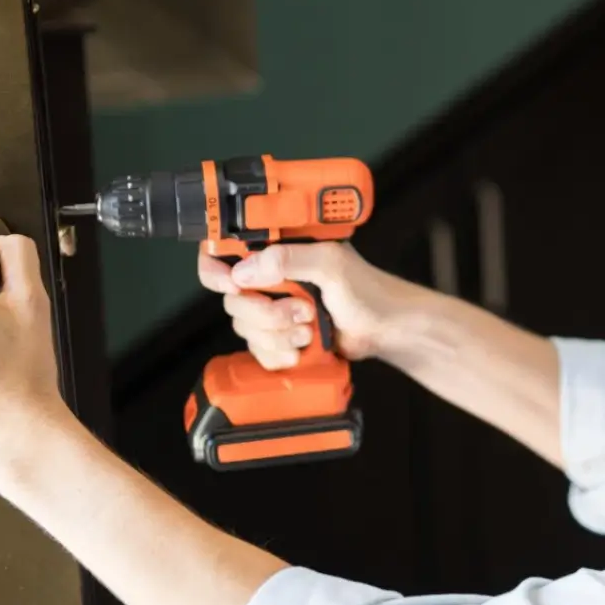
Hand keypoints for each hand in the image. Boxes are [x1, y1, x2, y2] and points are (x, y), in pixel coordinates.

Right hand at [199, 242, 419, 368]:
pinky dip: (281, 354)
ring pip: (245, 328)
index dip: (217, 271)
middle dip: (266, 313)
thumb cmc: (368, 291)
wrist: (386, 330)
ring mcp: (273, 309)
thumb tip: (245, 269)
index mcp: (279, 251)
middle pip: (233, 299)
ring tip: (311, 328)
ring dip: (279, 334)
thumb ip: (289, 259)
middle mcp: (270, 278)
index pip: (224, 253)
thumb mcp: (331, 265)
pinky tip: (305, 346)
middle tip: (302, 311)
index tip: (234, 285)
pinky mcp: (279, 337)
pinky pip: (258, 352)